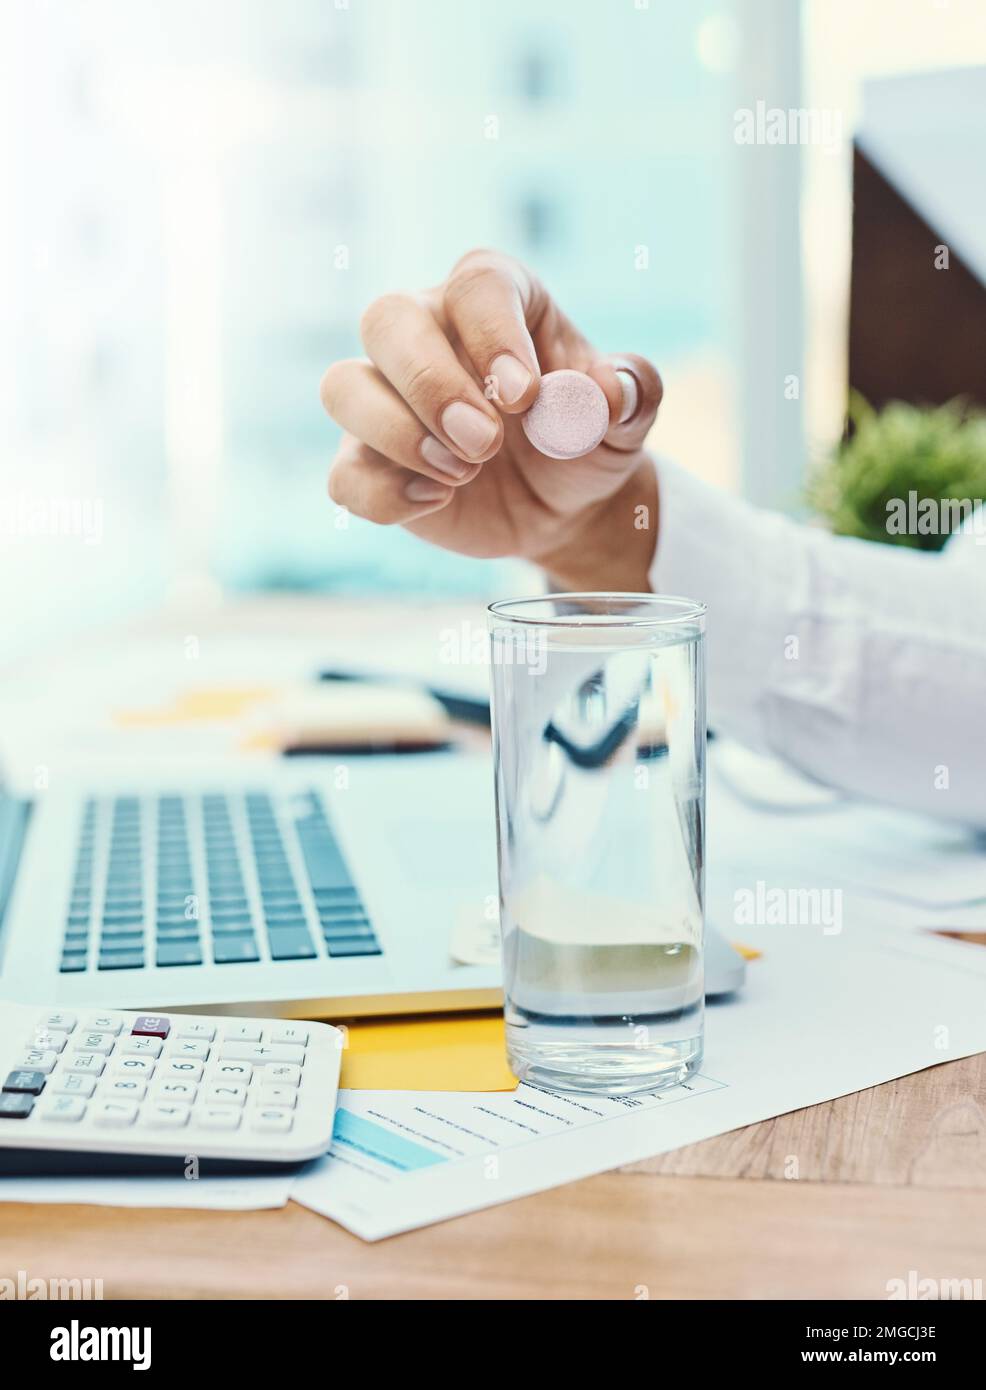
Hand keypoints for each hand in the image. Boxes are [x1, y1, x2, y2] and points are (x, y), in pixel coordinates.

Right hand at [320, 249, 662, 588]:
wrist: (565, 504)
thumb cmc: (586, 439)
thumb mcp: (627, 417)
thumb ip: (633, 392)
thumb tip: (609, 392)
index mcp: (495, 300)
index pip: (476, 286)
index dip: (492, 335)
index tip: (524, 396)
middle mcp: (428, 333)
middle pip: (387, 320)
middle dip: (432, 385)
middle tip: (486, 443)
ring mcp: (387, 398)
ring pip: (343, 387)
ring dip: (397, 434)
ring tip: (463, 473)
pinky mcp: (368, 461)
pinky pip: (344, 474)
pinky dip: (384, 495)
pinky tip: (436, 502)